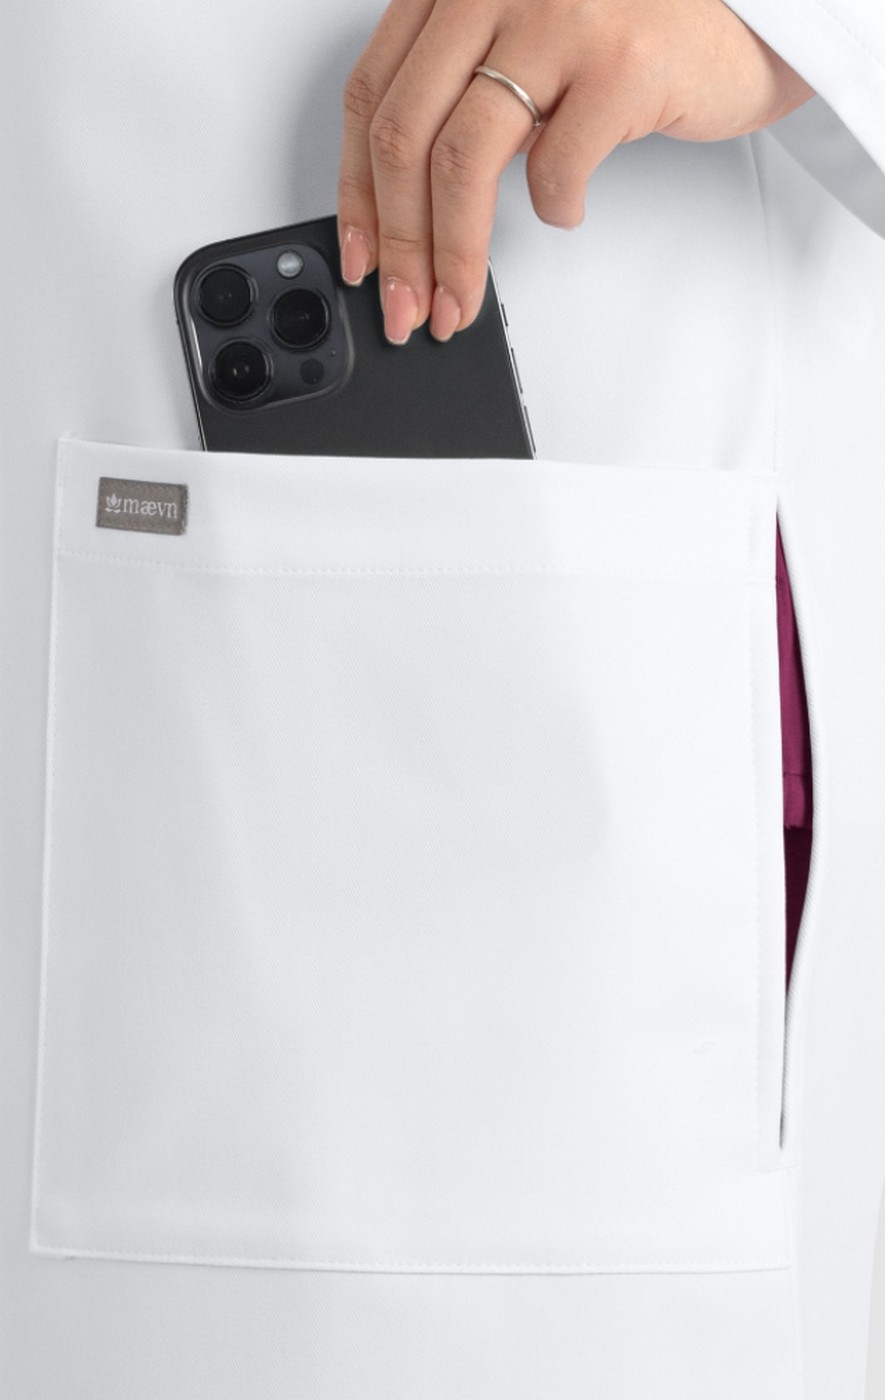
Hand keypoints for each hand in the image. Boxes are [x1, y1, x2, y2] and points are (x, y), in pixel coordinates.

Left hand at [337, 0, 814, 344]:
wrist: (755, 4)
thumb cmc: (636, 28)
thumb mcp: (526, 38)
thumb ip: (466, 90)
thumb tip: (407, 210)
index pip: (372, 94)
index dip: (355, 191)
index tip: (361, 256)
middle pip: (405, 135)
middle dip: (400, 243)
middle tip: (405, 305)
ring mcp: (558, 15)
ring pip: (462, 160)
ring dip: (454, 253)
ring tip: (460, 301)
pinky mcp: (621, 61)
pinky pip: (555, 169)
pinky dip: (554, 209)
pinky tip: (566, 209)